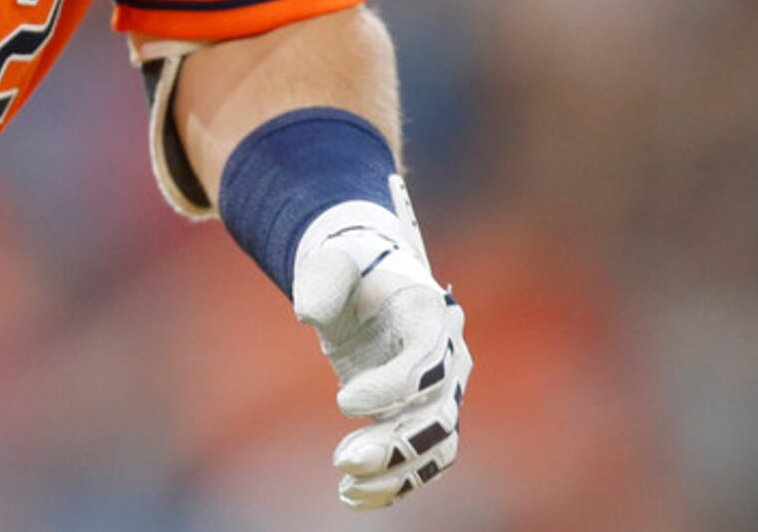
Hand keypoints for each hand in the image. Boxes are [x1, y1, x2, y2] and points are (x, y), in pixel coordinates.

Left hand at [291, 174, 469, 509]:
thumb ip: (322, 278)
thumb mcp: (332, 260)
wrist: (368, 282)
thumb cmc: (351, 269)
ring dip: (396, 474)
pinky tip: (354, 495)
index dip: (392, 387)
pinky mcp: (426, 417)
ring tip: (346, 487)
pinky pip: (424, 461)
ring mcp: (442, 392)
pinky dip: (396, 484)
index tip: (342, 401)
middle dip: (395, 445)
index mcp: (431, 314)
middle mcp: (449, 358)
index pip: (427, 362)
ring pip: (437, 447)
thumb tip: (308, 315)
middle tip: (343, 460)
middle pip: (439, 414)